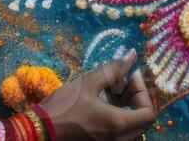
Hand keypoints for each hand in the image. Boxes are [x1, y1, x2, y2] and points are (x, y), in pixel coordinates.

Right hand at [37, 52, 156, 140]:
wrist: (38, 132)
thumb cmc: (63, 107)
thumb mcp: (89, 83)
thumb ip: (114, 69)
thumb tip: (131, 56)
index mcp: (118, 125)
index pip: (149, 113)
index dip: (143, 92)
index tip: (129, 77)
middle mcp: (119, 140)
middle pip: (142, 120)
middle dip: (135, 97)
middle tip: (121, 81)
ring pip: (131, 126)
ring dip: (127, 106)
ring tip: (111, 89)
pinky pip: (119, 132)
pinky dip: (117, 116)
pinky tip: (102, 101)